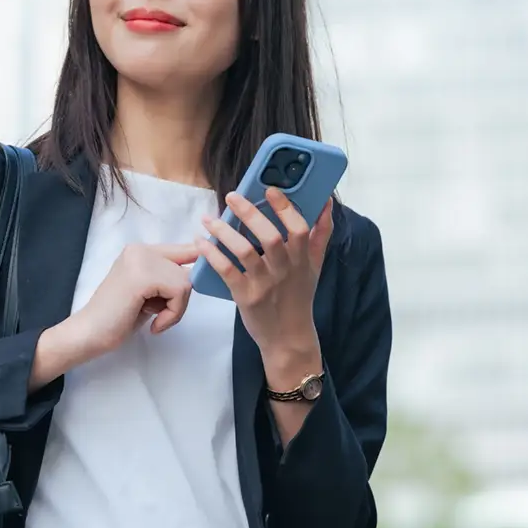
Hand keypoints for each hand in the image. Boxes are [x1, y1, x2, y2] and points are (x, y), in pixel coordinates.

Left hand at [196, 189, 332, 374]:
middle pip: (269, 237)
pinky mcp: (245, 297)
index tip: (271, 189)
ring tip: (209, 218)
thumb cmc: (299, 297)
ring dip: (224, 232)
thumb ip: (321, 234)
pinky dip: (213, 255)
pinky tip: (201, 242)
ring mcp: (264, 285)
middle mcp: (284, 271)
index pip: (299, 229)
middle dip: (250, 214)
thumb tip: (325, 202)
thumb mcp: (315, 266)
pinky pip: (228, 272)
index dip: (286, 208)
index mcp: (302, 260)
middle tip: (232, 196)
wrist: (288, 338)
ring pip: (245, 252)